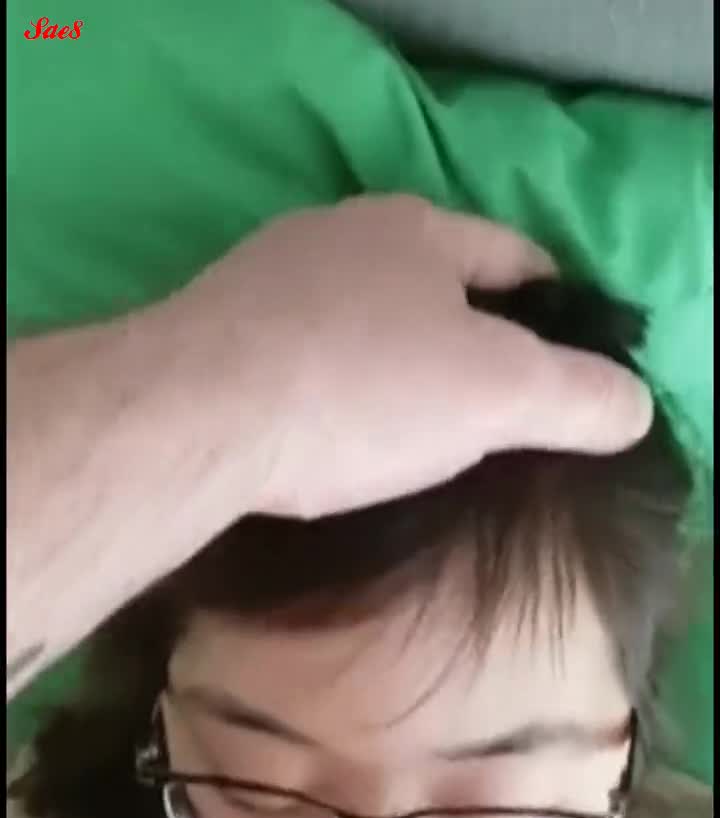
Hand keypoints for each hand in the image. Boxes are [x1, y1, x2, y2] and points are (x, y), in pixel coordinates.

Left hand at [148, 195, 650, 528]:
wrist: (193, 416)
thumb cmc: (360, 392)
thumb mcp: (499, 396)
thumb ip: (578, 396)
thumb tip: (631, 405)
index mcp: (419, 230)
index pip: (516, 257)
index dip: (556, 311)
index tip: (568, 370)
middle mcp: (340, 234)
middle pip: (433, 284)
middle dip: (469, 338)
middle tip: (494, 412)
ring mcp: (268, 278)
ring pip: (360, 319)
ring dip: (392, 364)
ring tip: (412, 434)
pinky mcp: (218, 331)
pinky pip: (302, 357)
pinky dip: (330, 390)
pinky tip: (330, 439)